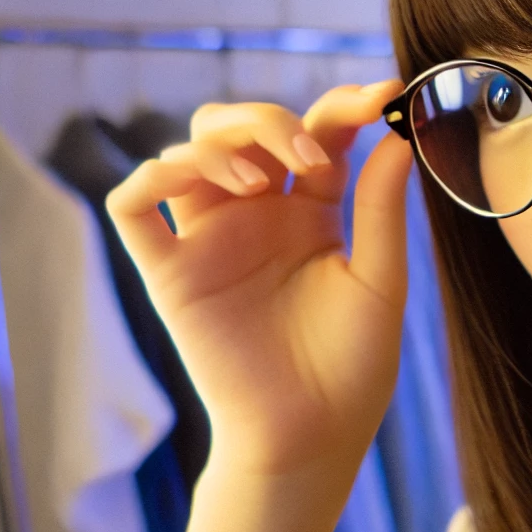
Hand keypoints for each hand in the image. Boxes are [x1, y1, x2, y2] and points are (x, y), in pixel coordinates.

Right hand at [105, 81, 412, 480]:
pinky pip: (133, 204)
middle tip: (310, 157)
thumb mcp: (380, 280)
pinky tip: (199, 180)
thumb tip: (398, 135)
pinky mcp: (168, 272)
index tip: (383, 95)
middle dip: (272, 119)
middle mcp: (255, 217)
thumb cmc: (352, 369)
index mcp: (310, 213)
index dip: (344, 105)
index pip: (318, 133)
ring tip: (265, 185)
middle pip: (241, 126)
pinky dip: (153, 173)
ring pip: (189, 149)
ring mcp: (209, 240)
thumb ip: (381, 207)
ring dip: (224, 145)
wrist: (312, 437)